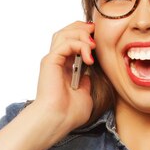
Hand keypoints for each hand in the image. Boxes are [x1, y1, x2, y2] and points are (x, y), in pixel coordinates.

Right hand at [28, 20, 95, 137]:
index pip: (72, 42)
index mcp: (64, 67)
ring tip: (93, 44)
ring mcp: (53, 60)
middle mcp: (57, 62)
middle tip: (95, 32)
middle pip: (66, 32)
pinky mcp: (50, 61)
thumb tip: (90, 73)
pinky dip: (79, 45)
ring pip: (64, 34)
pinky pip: (65, 43)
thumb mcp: (85, 95)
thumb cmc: (69, 113)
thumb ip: (87, 82)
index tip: (99, 40)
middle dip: (82, 28)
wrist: (58, 120)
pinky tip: (88, 57)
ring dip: (81, 34)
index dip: (85, 36)